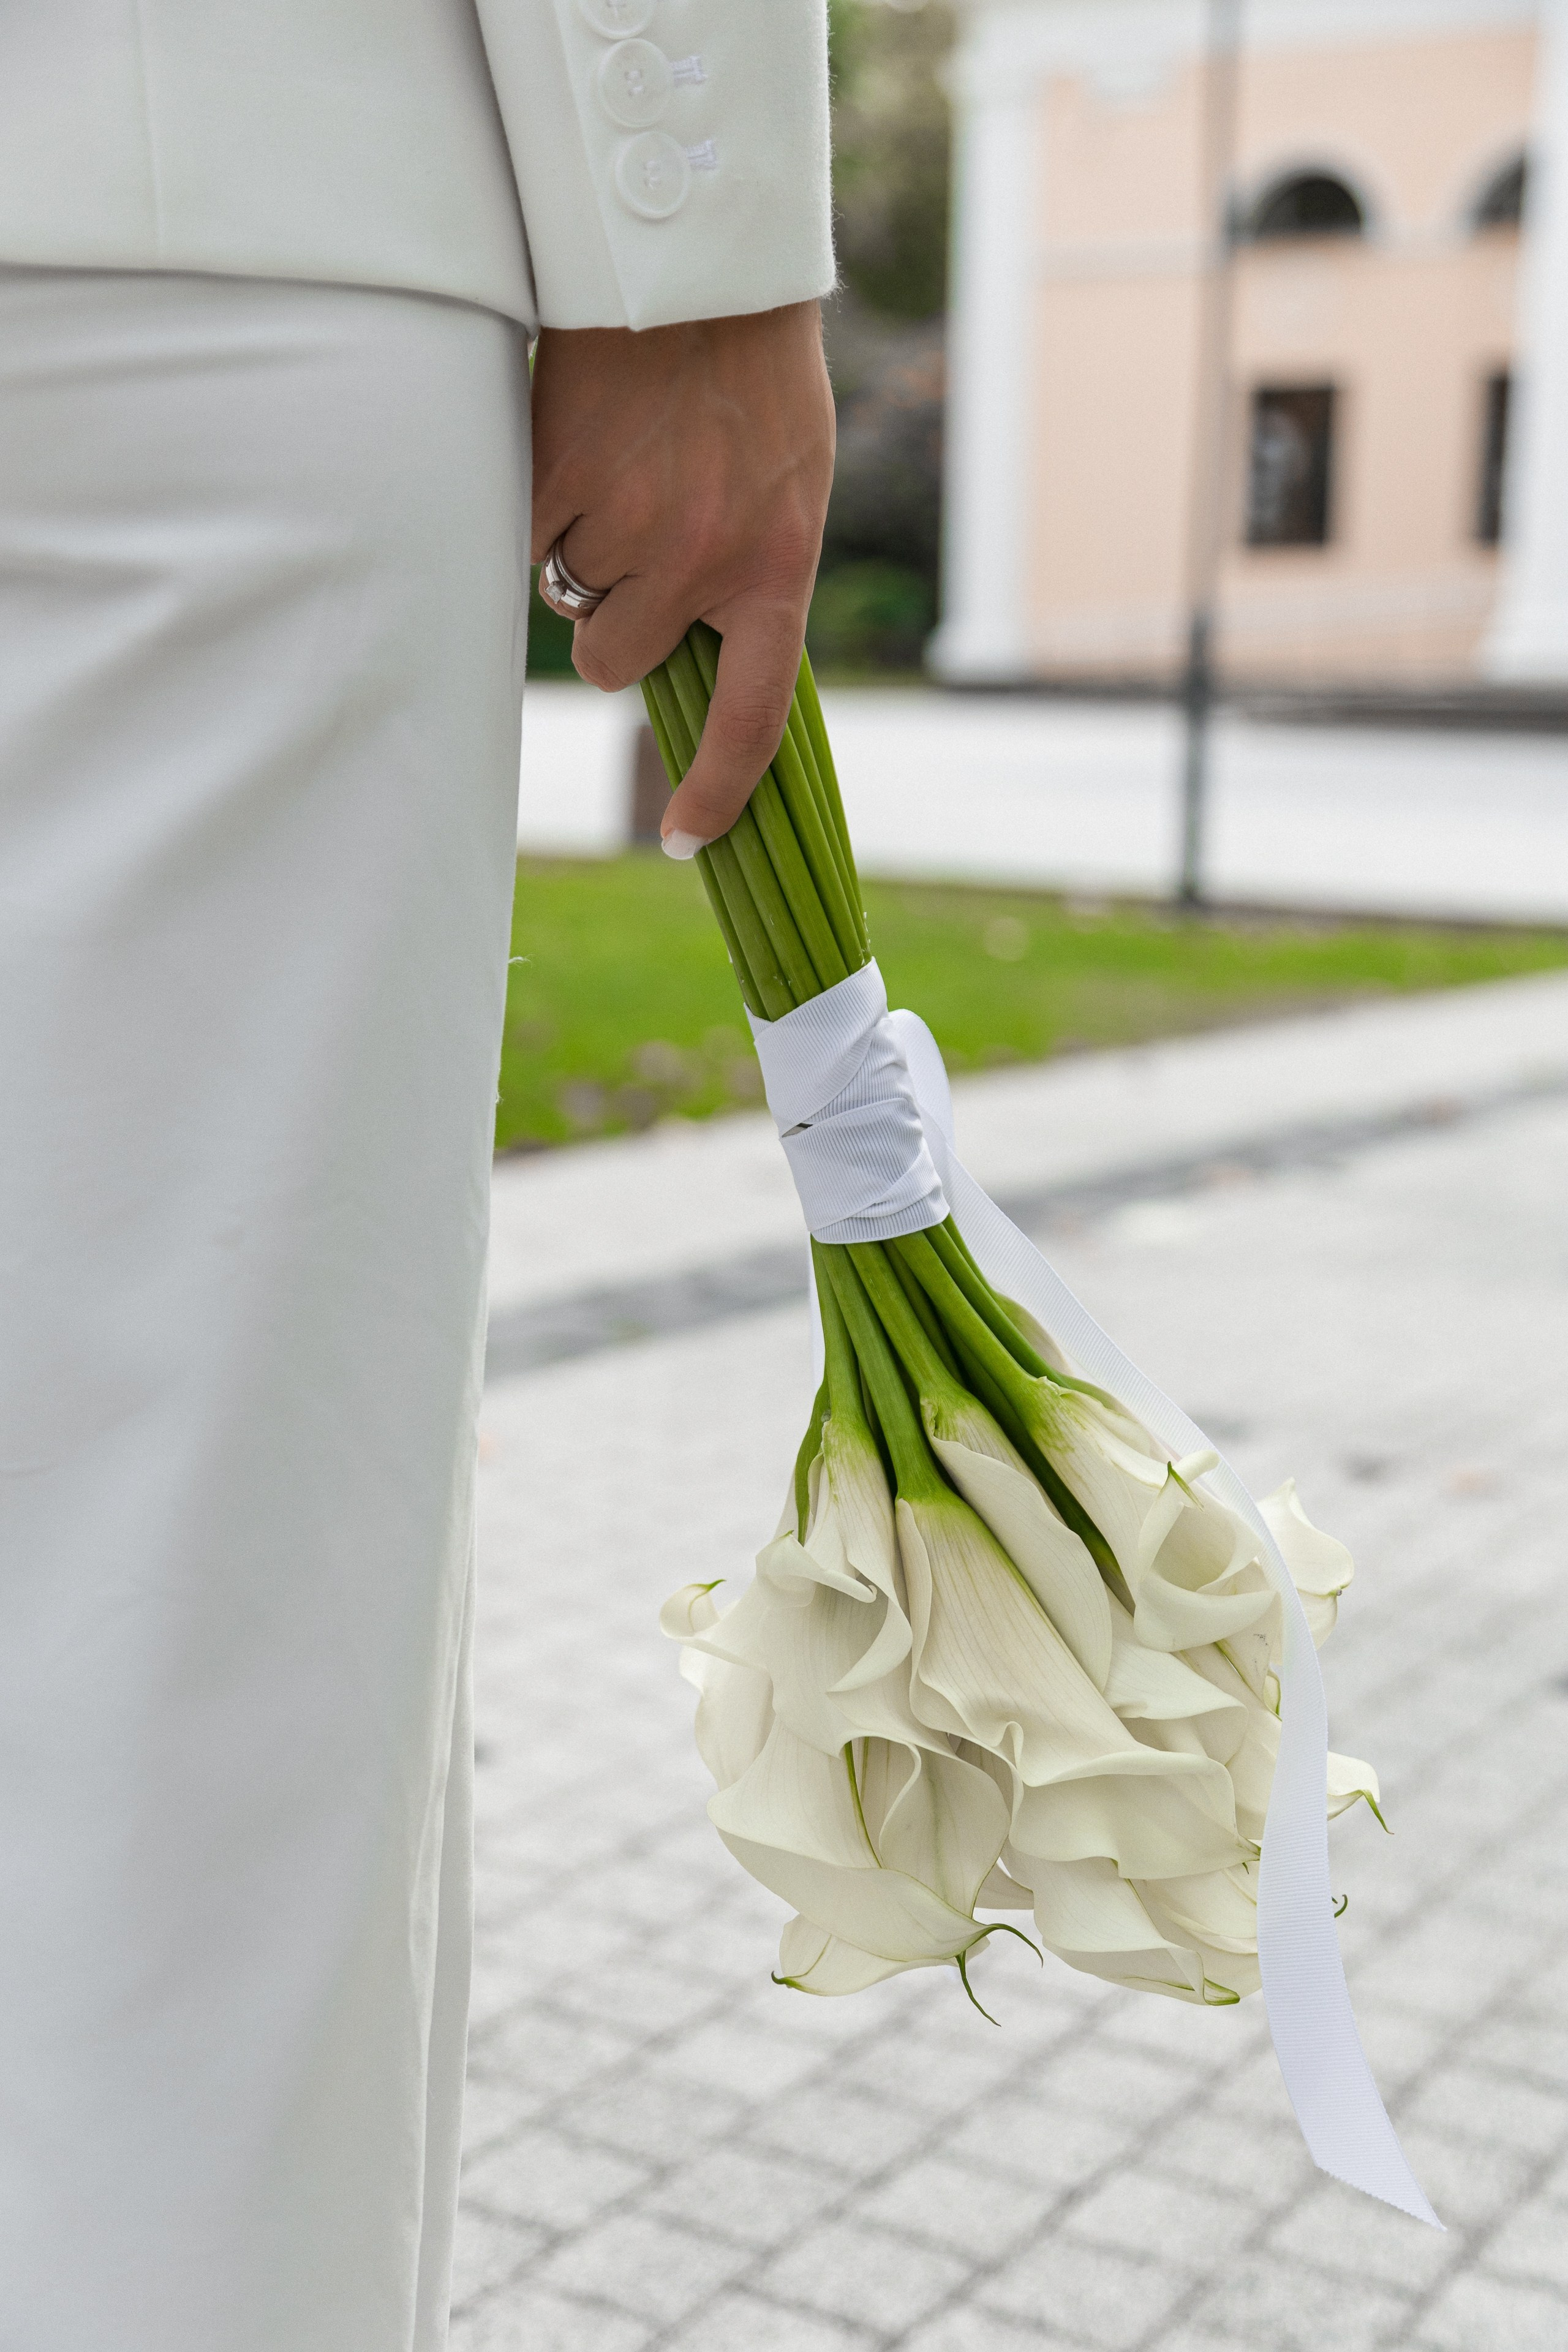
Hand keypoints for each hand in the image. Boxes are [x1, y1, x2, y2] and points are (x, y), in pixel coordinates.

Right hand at [531, 302, 834, 848]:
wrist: (701, 265)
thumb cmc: (754, 379)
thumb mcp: (788, 489)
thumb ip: (748, 576)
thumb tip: (688, 657)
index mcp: (777, 568)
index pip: (751, 718)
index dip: (718, 792)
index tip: (685, 839)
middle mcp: (703, 561)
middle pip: (616, 661)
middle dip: (611, 622)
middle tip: (631, 541)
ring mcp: (627, 524)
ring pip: (566, 600)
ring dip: (577, 553)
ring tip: (617, 467)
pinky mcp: (557, 481)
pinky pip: (522, 539)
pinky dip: (537, 508)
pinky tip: (575, 447)